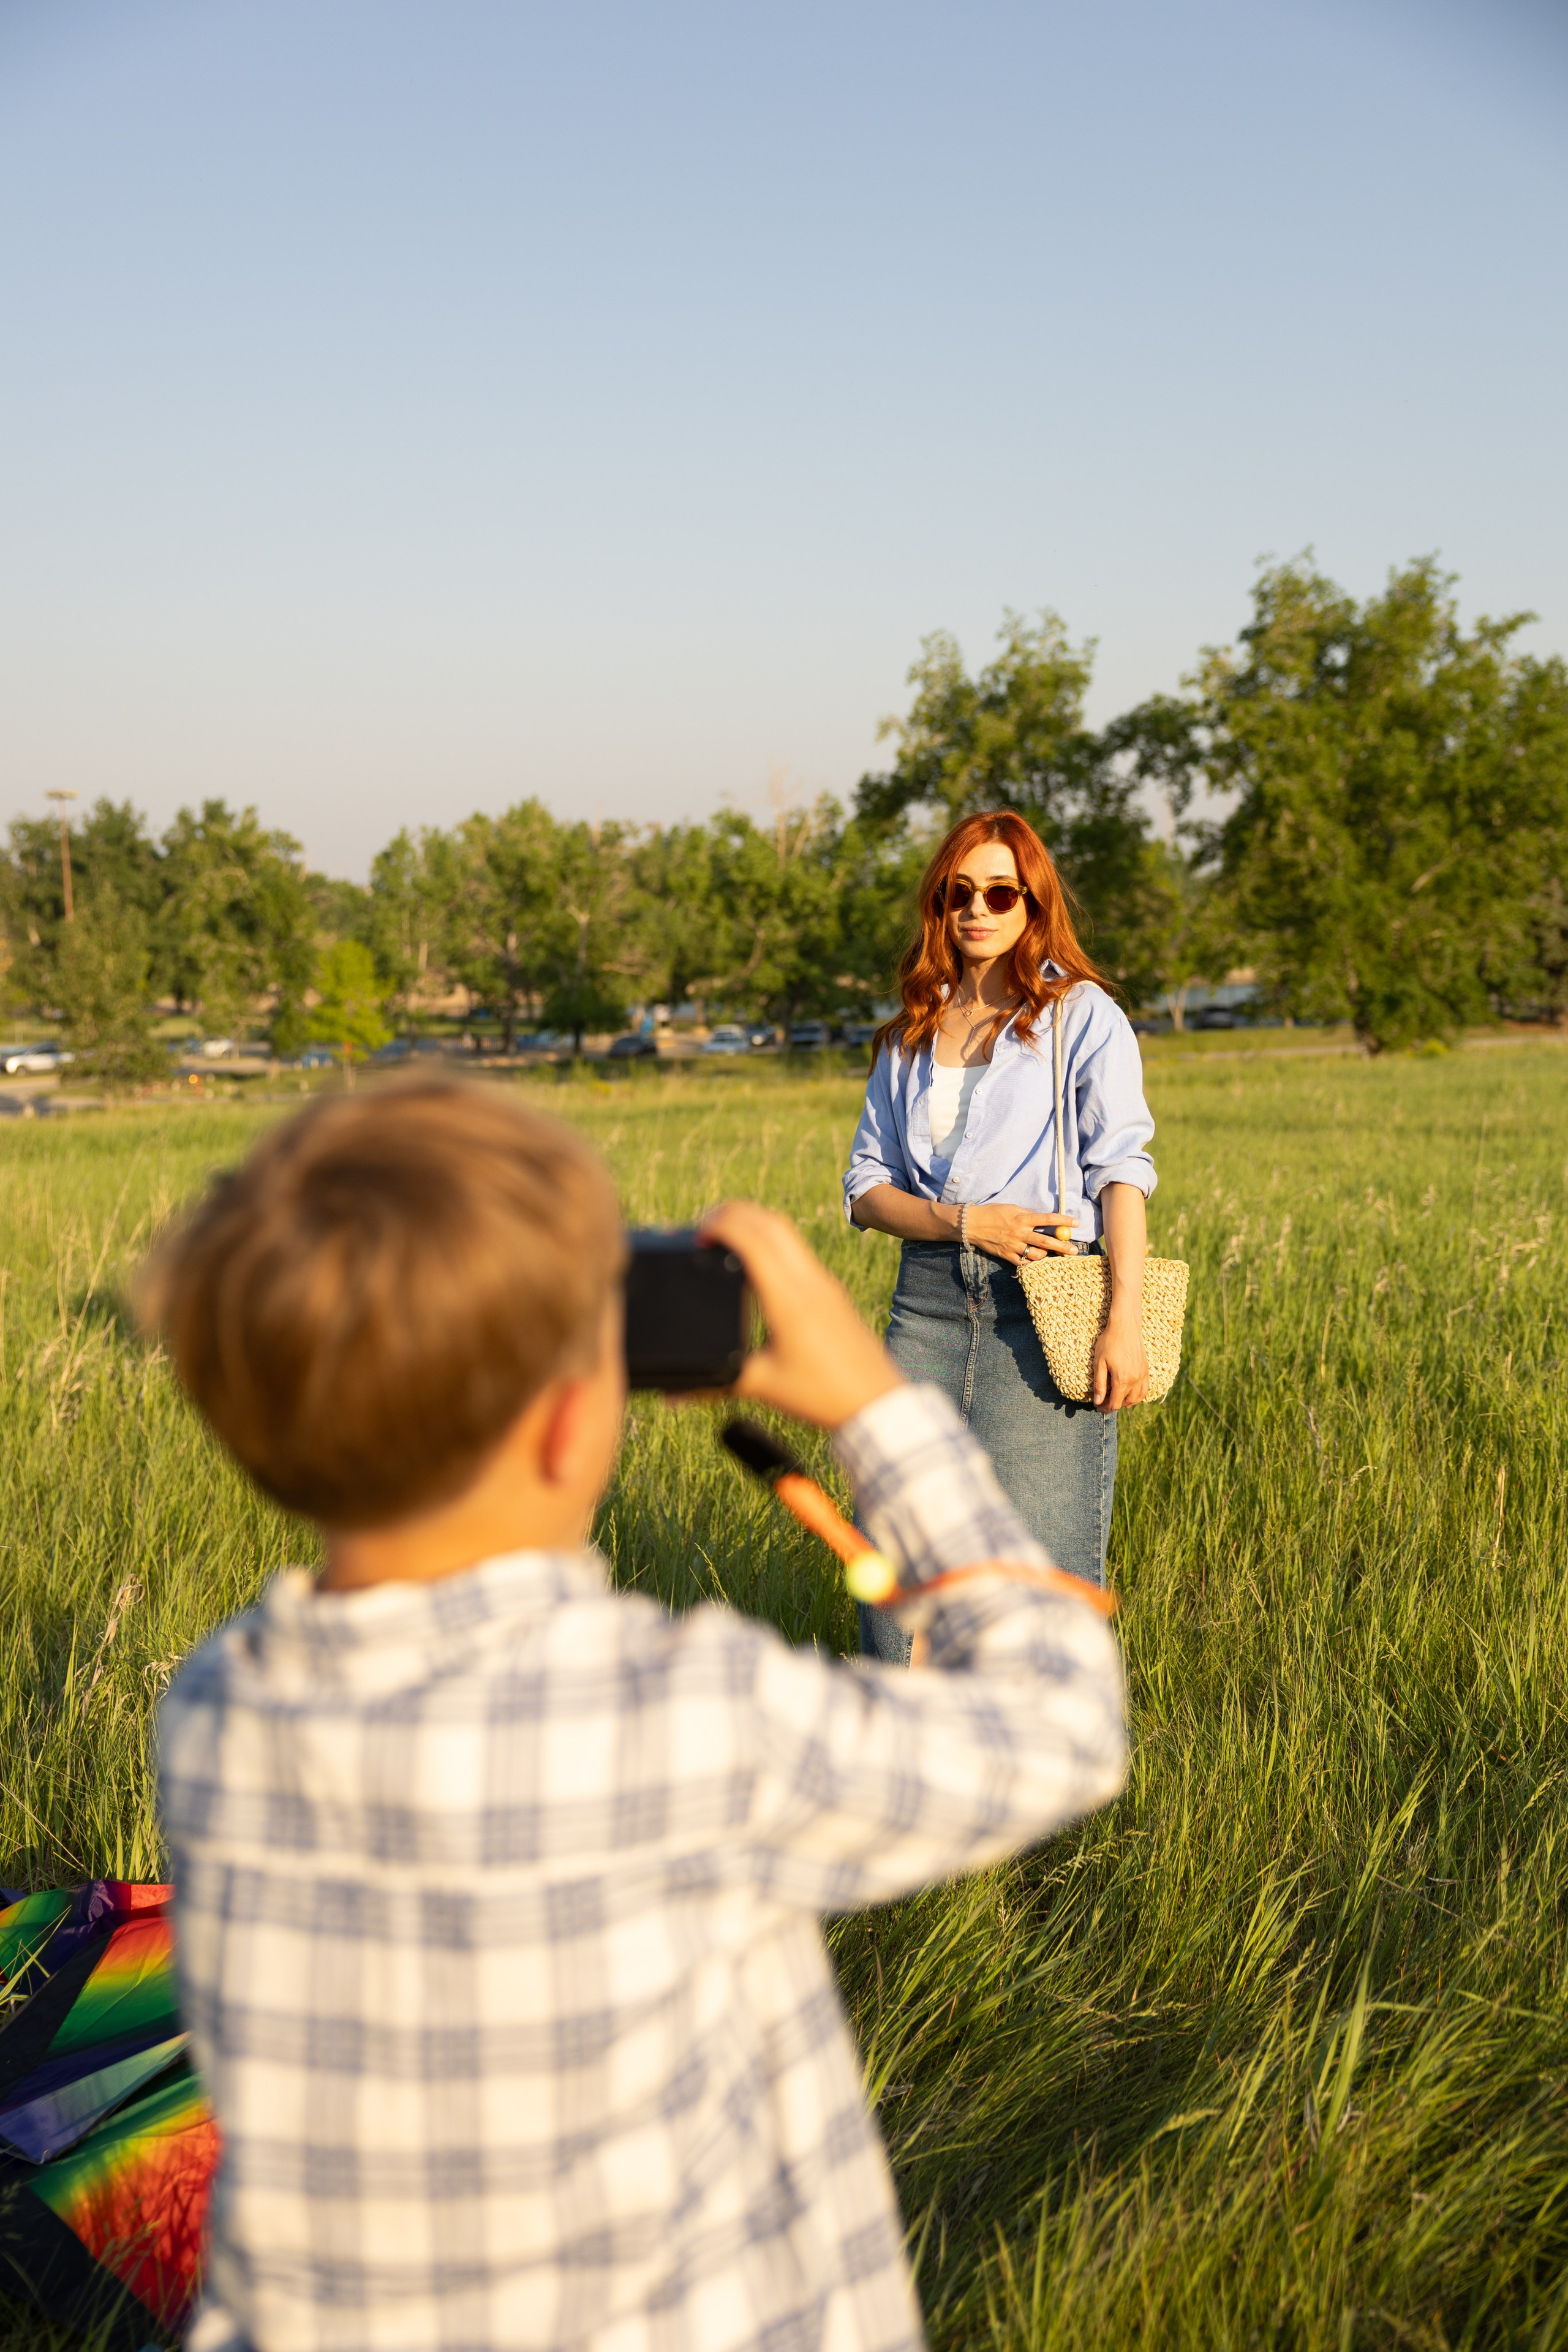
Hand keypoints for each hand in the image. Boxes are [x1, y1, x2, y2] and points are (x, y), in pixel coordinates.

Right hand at [698, 1201, 902, 1429]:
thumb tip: (672, 1395)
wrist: (877, 1402)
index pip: (753, 1239)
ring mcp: (825, 1283)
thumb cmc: (822, 1395)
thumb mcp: (763, 1385)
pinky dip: (772, 1240)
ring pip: (788, 1232)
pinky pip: (799, 1250)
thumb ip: (714, 1384)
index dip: (720, 1225)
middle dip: (734, 1214)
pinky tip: (757, 1262)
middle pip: (771, 1222)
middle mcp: (809, 1282)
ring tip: (726, 1238)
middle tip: (705, 1228)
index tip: (697, 1234)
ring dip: (755, 1223)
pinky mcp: (833, 1291)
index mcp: (788, 1299)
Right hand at [963, 1202, 1076, 1266]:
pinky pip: (1023, 1263)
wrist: (972, 1224)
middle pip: (1046, 1241)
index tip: (1076, 1223)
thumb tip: (1042, 1219)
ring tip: (1055, 1256)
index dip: (1063, 1221)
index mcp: (1022, 1218)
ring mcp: (1013, 1246)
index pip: (1047, 1219)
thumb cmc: (992, 1213)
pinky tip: (1039, 1262)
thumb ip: (1027, 1214)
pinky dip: (1032, 1263)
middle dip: (1062, 1246)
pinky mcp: (1006, 1255)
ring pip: (1036, 1255)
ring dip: (1048, 1256)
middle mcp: (1020, 1233)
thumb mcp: (1012, 1208)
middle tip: (1074, 1250)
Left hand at [1092, 1307, 1148, 1411]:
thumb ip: (1099, 1384)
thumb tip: (1097, 1402)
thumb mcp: (1099, 1363)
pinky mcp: (1146, 1370)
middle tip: (1102, 1402)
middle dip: (1113, 1405)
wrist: (1125, 1326)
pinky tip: (1129, 1394)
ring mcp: (1142, 1375)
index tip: (1097, 1407)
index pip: (1114, 1403)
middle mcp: (1135, 1379)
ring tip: (1114, 1399)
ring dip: (1125, 1402)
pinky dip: (1137, 1396)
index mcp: (1122, 1379)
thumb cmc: (1109, 1342)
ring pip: (1136, 1399)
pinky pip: (1145, 1390)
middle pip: (1125, 1402)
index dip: (1105, 1408)